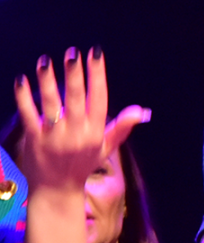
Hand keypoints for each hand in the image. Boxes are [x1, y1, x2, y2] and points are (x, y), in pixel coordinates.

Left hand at [12, 48, 149, 196]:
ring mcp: (55, 136)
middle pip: (76, 97)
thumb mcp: (106, 147)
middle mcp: (77, 132)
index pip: (99, 98)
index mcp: (96, 131)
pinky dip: (24, 97)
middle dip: (74, 74)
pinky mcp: (34, 139)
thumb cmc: (82, 164)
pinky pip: (28, 114)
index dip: (97, 75)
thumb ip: (122, 127)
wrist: (57, 189)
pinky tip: (22, 80)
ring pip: (52, 103)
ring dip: (48, 81)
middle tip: (71, 53)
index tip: (95, 54)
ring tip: (45, 61)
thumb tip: (142, 111)